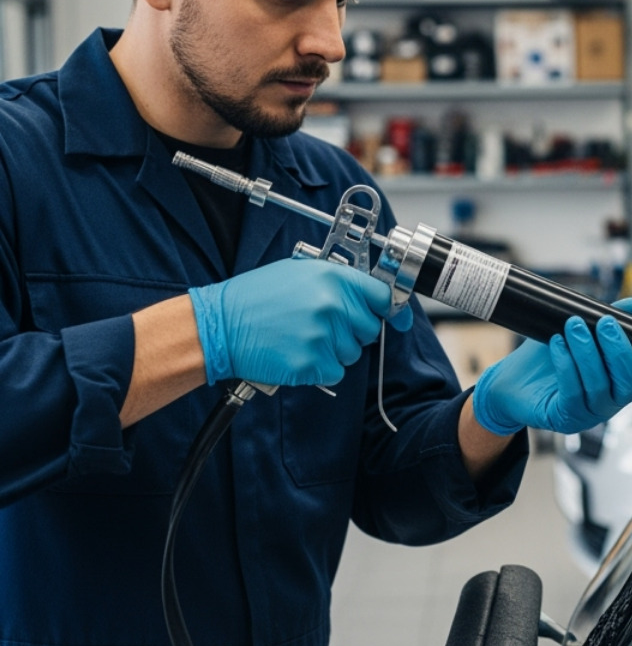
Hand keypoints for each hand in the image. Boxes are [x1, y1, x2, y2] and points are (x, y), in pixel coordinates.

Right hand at [188, 258, 411, 386]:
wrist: (218, 326)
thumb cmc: (255, 299)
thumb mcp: (299, 272)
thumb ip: (337, 282)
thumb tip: (370, 294)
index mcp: (333, 278)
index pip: (381, 296)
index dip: (393, 310)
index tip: (399, 318)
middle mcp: (333, 305)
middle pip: (369, 330)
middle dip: (351, 332)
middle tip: (319, 327)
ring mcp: (323, 335)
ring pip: (352, 353)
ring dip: (333, 351)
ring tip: (300, 338)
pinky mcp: (312, 363)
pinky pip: (335, 372)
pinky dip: (319, 369)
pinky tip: (295, 354)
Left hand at [471, 298, 631, 435]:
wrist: (512, 379)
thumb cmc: (550, 359)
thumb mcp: (584, 333)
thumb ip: (612, 321)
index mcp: (620, 385)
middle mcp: (609, 403)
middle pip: (629, 385)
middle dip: (619, 351)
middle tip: (605, 323)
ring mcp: (588, 413)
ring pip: (600, 387)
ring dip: (588, 353)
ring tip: (574, 326)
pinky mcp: (564, 416)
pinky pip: (572, 392)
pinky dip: (567, 365)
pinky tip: (558, 344)